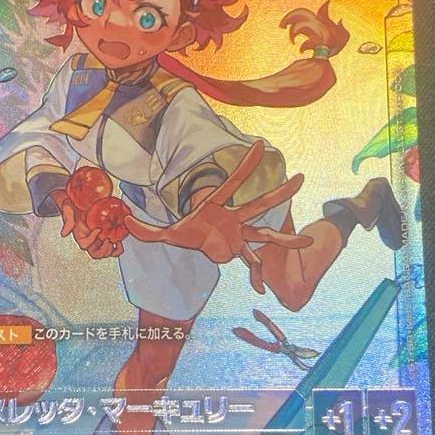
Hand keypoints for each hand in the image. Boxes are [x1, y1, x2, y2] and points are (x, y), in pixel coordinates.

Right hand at [51, 189, 124, 259]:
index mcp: (80, 235)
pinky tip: (120, 241)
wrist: (80, 197)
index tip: (98, 229)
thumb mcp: (68, 209)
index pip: (84, 245)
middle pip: (96, 253)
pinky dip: (118, 248)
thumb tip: (65, 233)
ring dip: (111, 250)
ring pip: (105, 252)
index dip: (91, 240)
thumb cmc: (74, 203)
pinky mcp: (107, 234)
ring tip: (115, 242)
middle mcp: (89, 239)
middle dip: (103, 250)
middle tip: (108, 240)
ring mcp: (98, 238)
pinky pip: (113, 247)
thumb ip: (68, 220)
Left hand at [122, 141, 311, 292]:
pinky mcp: (239, 251)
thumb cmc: (182, 230)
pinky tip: (263, 290)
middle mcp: (233, 218)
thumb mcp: (161, 232)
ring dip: (286, 238)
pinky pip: (252, 263)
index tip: (260, 144)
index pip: (231, 182)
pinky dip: (257, 276)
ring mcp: (239, 234)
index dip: (246, 164)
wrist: (193, 241)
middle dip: (279, 194)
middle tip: (302, 179)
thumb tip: (124, 220)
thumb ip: (144, 228)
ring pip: (266, 233)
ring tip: (310, 242)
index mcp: (216, 207)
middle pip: (259, 204)